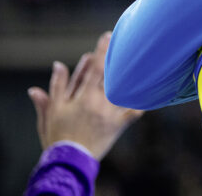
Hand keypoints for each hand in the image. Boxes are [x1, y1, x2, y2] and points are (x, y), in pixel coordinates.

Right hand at [28, 32, 142, 159]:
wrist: (68, 162)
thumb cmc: (57, 136)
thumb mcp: (51, 112)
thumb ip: (55, 87)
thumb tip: (57, 64)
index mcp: (80, 98)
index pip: (92, 69)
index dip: (100, 52)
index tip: (105, 38)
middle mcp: (96, 103)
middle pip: (109, 75)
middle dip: (114, 57)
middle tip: (122, 40)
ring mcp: (108, 114)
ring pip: (122, 89)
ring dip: (128, 74)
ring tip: (138, 59)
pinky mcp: (117, 125)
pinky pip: (132, 113)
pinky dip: (141, 104)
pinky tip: (150, 94)